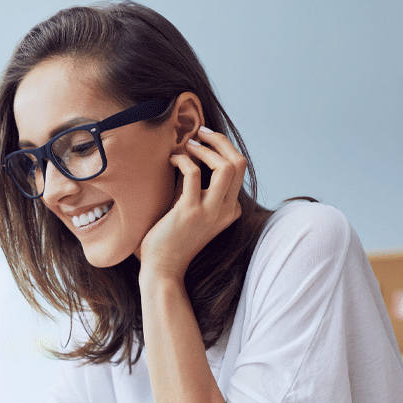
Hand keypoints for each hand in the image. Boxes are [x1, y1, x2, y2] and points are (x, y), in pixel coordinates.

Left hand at [138, 127, 245, 282]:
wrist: (163, 268)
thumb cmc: (172, 238)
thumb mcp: (193, 211)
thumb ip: (198, 188)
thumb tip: (193, 155)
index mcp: (230, 209)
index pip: (239, 169)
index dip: (222, 149)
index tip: (203, 141)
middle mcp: (226, 210)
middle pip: (239, 163)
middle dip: (221, 140)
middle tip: (201, 133)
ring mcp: (211, 212)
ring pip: (225, 166)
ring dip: (206, 148)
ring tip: (188, 144)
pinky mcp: (190, 212)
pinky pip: (193, 173)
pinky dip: (183, 159)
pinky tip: (172, 159)